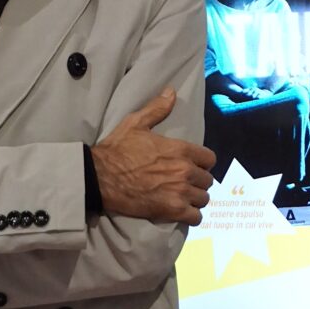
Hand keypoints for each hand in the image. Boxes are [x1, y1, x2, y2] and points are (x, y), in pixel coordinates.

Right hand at [91, 87, 216, 225]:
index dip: (202, 162)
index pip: (209, 159)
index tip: (194, 165)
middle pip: (207, 180)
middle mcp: (184, 170)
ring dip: (195, 199)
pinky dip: (191, 215)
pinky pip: (195, 217)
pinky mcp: (171, 210)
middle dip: (198, 181)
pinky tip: (182, 212)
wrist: (100, 177)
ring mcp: (179, 192)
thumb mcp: (136, 123)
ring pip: (203, 199)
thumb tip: (171, 91)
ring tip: (184, 198)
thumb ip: (157, 109)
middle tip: (186, 183)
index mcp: (180, 149)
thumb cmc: (117, 149)